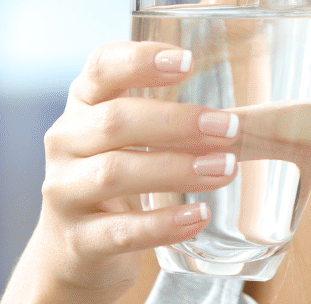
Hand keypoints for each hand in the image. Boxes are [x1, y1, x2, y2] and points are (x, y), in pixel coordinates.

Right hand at [1, 41, 241, 303]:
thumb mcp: (125, 135)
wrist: (72, 249)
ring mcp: (64, 192)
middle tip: (229, 128)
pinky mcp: (77, 241)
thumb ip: (165, 111)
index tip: (187, 62)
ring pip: (115, 173)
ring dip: (176, 168)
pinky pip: (121, 231)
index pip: (102, 67)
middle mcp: (65, 142)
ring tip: (225, 169)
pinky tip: (198, 216)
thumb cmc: (114, 176)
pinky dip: (163, 224)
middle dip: (176, 122)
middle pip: (115, 120)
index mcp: (82, 104)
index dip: (140, 60)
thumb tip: (245, 109)